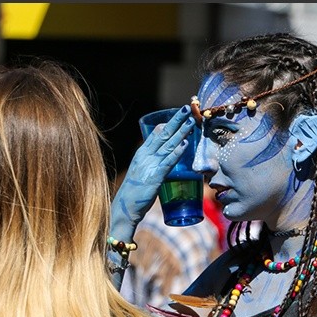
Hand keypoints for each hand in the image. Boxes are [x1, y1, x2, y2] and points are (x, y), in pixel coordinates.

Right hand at [110, 105, 195, 238]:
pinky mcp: (156, 176)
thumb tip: (165, 158)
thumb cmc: (135, 192)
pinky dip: (177, 152)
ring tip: (191, 122)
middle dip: (176, 121)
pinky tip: (185, 144)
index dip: (168, 123)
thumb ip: (152, 163)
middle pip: (163, 134)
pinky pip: (168, 162)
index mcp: (142, 154)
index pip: (156, 134)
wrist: (125, 207)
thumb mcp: (142, 172)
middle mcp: (146, 156)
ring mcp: (150, 165)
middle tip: (186, 109)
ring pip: (168, 145)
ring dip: (181, 132)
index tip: (178, 113)